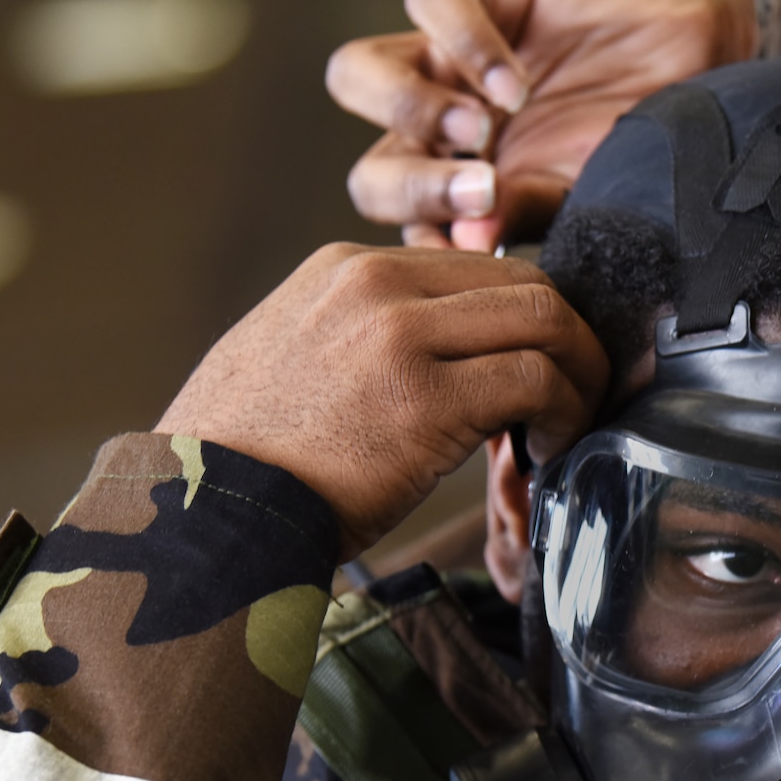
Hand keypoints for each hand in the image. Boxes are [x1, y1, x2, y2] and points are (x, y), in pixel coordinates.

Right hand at [156, 244, 606, 556]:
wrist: (202, 513)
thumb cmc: (247, 460)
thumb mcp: (294, 359)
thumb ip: (365, 336)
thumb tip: (439, 355)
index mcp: (345, 269)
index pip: (476, 267)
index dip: (527, 319)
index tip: (540, 368)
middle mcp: (376, 283)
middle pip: (524, 280)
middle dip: (571, 338)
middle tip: (578, 395)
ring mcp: (401, 335)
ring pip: (545, 319)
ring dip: (579, 374)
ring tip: (566, 426)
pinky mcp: (426, 397)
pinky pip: (536, 381)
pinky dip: (564, 413)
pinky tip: (549, 450)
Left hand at [328, 0, 757, 250]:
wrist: (708, 77)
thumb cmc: (647, 147)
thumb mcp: (589, 192)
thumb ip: (527, 213)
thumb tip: (474, 241)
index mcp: (460, 193)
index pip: (402, 230)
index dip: (421, 241)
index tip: (471, 253)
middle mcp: (441, 135)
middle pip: (370, 168)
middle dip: (414, 187)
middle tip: (481, 189)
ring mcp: (449, 64)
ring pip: (357, 76)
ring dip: (409, 110)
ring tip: (479, 130)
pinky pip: (430, 3)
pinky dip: (464, 43)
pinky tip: (514, 82)